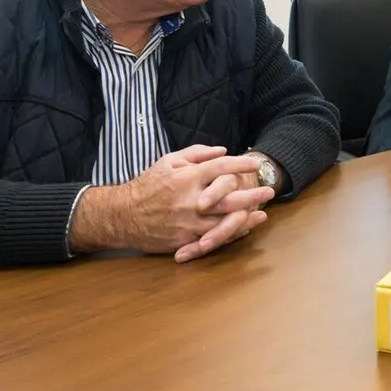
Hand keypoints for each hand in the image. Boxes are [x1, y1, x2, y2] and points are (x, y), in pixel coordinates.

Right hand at [69, 145, 267, 259]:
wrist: (121, 216)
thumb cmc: (147, 186)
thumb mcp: (168, 161)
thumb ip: (197, 154)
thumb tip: (223, 150)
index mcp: (186, 178)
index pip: (220, 168)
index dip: (240, 165)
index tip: (255, 164)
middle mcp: (190, 200)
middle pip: (229, 198)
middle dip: (252, 195)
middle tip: (269, 191)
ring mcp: (188, 223)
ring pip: (224, 222)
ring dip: (246, 218)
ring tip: (262, 214)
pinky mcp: (184, 240)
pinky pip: (212, 239)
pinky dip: (230, 234)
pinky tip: (243, 230)